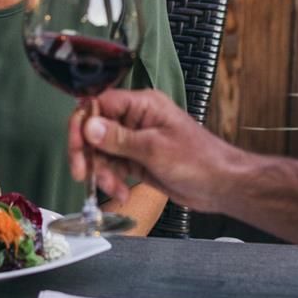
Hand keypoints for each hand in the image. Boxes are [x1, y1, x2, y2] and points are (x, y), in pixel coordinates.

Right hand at [66, 88, 240, 211]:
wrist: (221, 185)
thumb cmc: (198, 160)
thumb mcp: (154, 149)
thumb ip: (119, 138)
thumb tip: (88, 125)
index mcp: (142, 105)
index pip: (99, 104)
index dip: (83, 123)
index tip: (77, 146)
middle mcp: (136, 119)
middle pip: (95, 130)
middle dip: (88, 154)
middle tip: (83, 174)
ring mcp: (136, 141)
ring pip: (102, 152)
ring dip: (103, 173)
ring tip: (116, 189)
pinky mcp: (138, 160)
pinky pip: (114, 167)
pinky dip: (113, 181)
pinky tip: (122, 193)